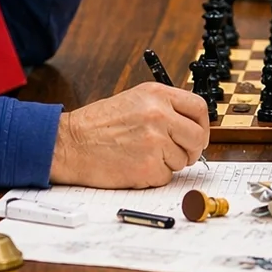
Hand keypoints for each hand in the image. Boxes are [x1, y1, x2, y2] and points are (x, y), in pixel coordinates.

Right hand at [48, 82, 210, 187]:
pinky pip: (166, 176)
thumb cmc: (97, 126)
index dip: (202, 125)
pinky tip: (134, 166)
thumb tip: (191, 125)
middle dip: (191, 150)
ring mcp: (155, 141)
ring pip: (182, 160)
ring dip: (167, 163)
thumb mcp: (134, 101)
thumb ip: (164, 108)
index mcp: (157, 95)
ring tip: (141, 155)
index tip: (198, 135)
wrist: (70, 144)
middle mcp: (159, 115)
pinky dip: (153, 176)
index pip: (199, 108)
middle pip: (197, 137)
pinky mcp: (149, 165)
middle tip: (179, 154)